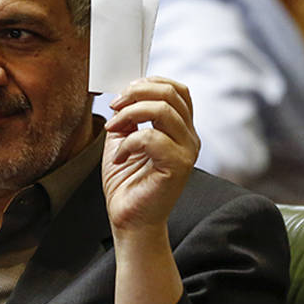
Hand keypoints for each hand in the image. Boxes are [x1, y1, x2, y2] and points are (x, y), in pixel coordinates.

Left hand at [102, 77, 200, 232]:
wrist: (129, 219)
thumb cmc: (127, 183)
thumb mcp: (124, 139)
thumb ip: (129, 116)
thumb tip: (124, 94)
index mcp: (181, 128)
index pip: (177, 89)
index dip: (148, 83)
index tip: (120, 96)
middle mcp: (189, 137)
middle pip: (171, 92)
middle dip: (136, 93)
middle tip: (114, 107)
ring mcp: (187, 151)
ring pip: (164, 110)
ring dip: (130, 113)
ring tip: (113, 129)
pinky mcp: (179, 165)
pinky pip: (151, 137)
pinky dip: (128, 142)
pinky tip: (119, 157)